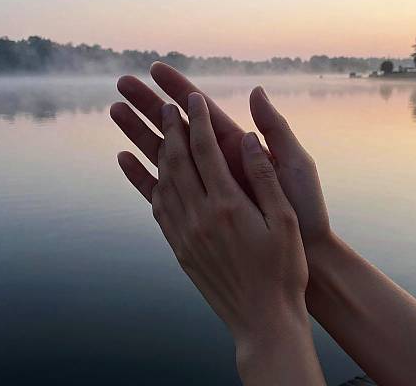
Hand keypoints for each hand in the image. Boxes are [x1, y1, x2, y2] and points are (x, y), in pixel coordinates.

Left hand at [115, 92, 323, 384]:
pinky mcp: (179, 247)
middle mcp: (200, 215)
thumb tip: (247, 137)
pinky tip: (132, 164)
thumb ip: (263, 176)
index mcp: (229, 204)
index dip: (196, 119)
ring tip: (144, 123)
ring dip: (151, 147)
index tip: (190, 96)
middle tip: (160, 100)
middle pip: (176, 159)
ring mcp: (185, 232)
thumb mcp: (283, 220)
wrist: (263, 319)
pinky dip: (142, 180)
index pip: (205, 149)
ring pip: (161, 179)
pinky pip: (156, 205)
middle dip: (168, 125)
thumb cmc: (282, 269)